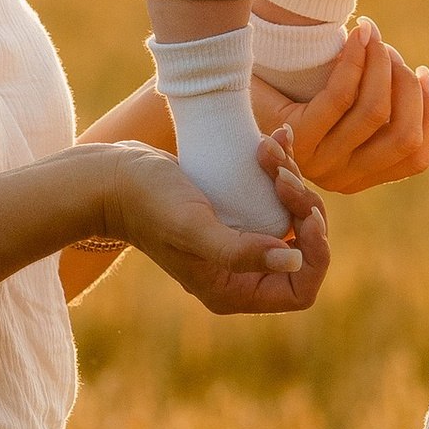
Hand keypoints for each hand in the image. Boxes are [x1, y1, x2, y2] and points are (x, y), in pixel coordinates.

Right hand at [86, 140, 329, 318]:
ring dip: (290, 178)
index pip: (302, 289)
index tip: (306, 215)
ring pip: (293, 215)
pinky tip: (278, 136)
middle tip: (279, 173)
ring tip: (269, 148)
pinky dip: (282, 165)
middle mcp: (241, 272)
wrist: (112, 178)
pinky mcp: (236, 212)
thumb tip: (294, 259)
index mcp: (234, 291)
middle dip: (302, 206)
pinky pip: (276, 194)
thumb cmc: (147, 203)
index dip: (316, 254)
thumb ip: (240, 252)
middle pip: (304, 247)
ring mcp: (239, 241)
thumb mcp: (193, 228)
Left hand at [253, 18, 428, 191]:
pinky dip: (357, 60)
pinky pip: (342, 95)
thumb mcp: (346, 107)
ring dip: (383, 67)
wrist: (229, 94)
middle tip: (392, 51)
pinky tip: (360, 34)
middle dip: (407, 87)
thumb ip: (388, 104)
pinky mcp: (298, 136)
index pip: (416, 157)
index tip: (425, 74)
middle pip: (404, 134)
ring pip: (375, 112)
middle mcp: (341, 177)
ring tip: (375, 37)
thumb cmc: (292, 98)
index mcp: (359, 176)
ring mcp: (318, 160)